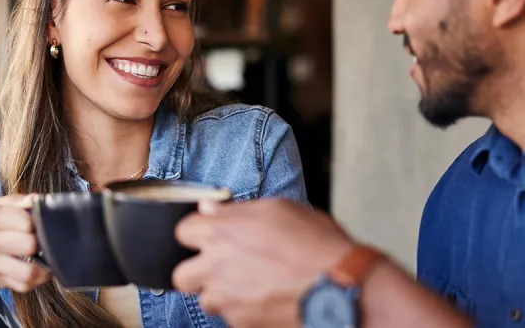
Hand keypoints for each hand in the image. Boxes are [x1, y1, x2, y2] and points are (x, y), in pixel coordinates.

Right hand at [0, 193, 52, 291]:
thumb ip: (16, 201)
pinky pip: (24, 285)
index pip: (25, 220)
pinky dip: (36, 280)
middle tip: (42, 241)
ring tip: (45, 259)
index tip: (39, 225)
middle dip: (41, 243)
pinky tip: (37, 270)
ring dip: (43, 266)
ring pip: (28, 271)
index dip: (38, 223)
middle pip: (29, 244)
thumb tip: (38, 199)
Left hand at [172, 198, 353, 327]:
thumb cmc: (317, 244)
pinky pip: (231, 318)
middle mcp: (216, 267)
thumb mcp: (280, 209)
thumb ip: (237, 209)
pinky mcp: (242, 324)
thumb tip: (209, 208)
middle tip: (220, 266)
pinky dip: (243, 311)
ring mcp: (227, 299)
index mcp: (222, 232)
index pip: (182, 231)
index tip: (209, 235)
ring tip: (249, 285)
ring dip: (220, 294)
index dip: (197, 232)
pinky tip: (266, 299)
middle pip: (181, 275)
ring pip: (206, 300)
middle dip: (196, 271)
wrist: (343, 287)